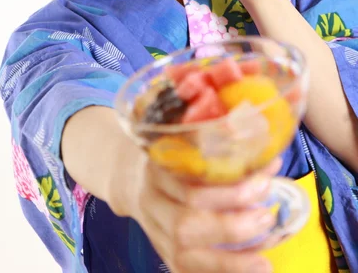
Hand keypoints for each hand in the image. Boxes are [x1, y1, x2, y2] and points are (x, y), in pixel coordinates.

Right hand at [121, 152, 280, 272]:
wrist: (134, 181)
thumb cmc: (172, 161)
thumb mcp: (185, 145)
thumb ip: (219, 150)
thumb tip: (269, 161)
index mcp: (157, 170)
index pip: (192, 186)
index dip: (230, 191)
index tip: (264, 184)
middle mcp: (152, 204)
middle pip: (186, 224)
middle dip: (231, 227)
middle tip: (267, 218)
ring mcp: (156, 234)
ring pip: (185, 257)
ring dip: (230, 261)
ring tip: (264, 260)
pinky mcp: (164, 256)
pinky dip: (223, 272)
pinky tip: (250, 267)